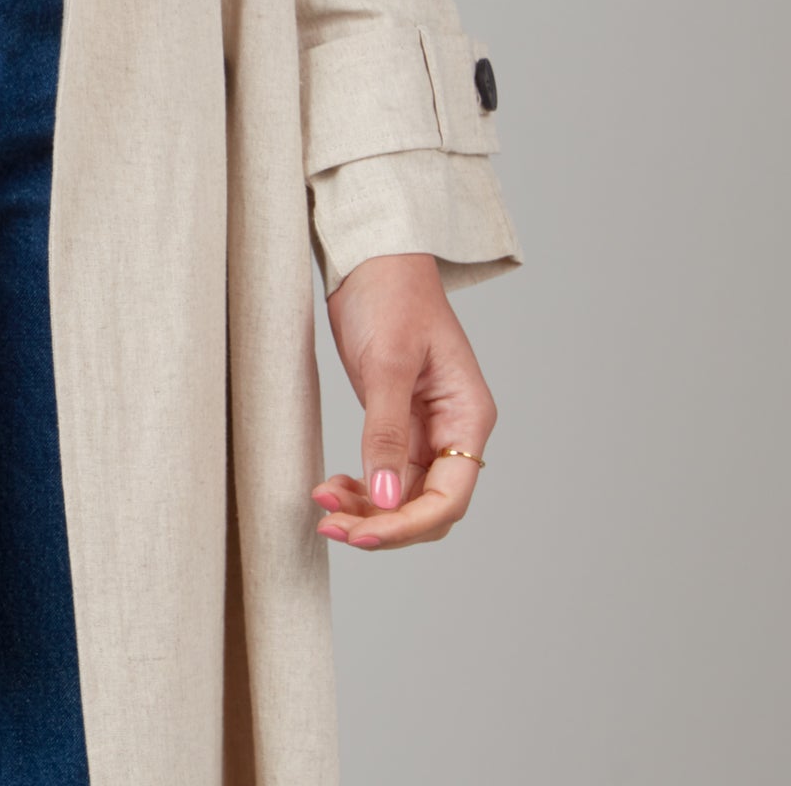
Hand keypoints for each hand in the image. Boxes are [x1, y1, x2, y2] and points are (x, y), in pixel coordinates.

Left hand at [313, 251, 497, 551]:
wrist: (371, 256)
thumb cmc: (390, 294)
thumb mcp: (386, 362)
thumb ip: (385, 431)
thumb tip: (387, 498)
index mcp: (467, 415)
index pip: (449, 496)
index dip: (409, 524)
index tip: (364, 535)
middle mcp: (452, 429)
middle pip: (427, 504)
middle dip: (383, 524)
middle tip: (331, 528)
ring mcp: (423, 427)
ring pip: (402, 494)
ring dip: (366, 510)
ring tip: (323, 510)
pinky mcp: (394, 419)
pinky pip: (384, 472)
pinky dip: (360, 486)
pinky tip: (332, 489)